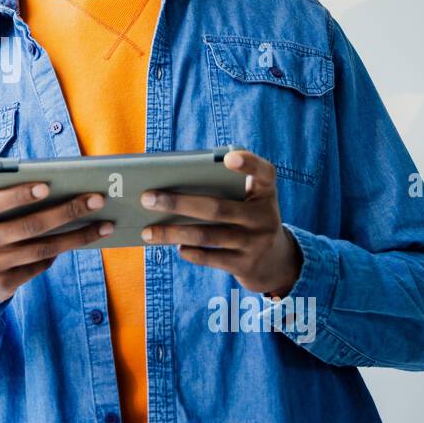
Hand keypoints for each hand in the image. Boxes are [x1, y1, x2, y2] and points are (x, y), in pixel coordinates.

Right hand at [0, 182, 113, 302]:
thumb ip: (7, 198)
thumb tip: (60, 190)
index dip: (19, 195)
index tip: (47, 186)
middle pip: (29, 227)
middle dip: (67, 212)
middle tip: (97, 200)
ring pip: (42, 249)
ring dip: (77, 237)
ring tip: (104, 225)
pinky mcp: (3, 285)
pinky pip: (39, 265)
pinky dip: (58, 252)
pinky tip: (78, 241)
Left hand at [138, 149, 302, 297]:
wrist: (276, 262)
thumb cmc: (248, 218)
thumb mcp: (249, 200)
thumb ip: (225, 188)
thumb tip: (172, 187)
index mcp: (265, 192)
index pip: (264, 173)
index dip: (248, 164)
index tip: (228, 157)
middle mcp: (265, 216)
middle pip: (216, 208)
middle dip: (178, 203)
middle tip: (146, 197)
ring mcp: (256, 243)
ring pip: (207, 236)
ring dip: (172, 233)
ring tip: (147, 231)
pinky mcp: (246, 265)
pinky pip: (211, 258)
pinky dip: (190, 251)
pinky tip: (175, 246)